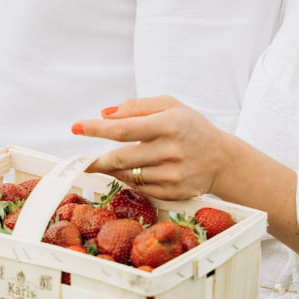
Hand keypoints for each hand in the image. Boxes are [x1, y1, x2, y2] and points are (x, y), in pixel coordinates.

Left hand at [72, 95, 231, 202]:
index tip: (76, 127)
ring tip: (105, 161)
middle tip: (80, 157)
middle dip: (95, 157)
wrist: (222, 159)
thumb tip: (105, 114)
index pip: (123, 128)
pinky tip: (130, 170)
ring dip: (111, 168)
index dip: (96, 129)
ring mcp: (172, 175)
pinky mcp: (172, 193)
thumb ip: (136, 106)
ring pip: (127, 174)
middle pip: (120, 157)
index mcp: (170, 123)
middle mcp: (171, 150)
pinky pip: (139, 187)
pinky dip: (128, 178)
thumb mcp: (170, 105)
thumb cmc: (190, 127)